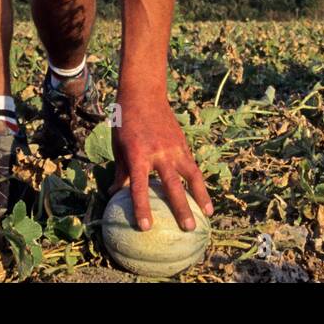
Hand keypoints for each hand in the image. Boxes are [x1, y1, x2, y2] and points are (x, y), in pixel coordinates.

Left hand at [109, 92, 213, 231]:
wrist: (144, 94)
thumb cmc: (125, 122)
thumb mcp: (118, 146)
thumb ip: (120, 171)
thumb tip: (115, 195)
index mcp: (138, 154)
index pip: (140, 187)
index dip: (142, 208)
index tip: (146, 227)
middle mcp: (158, 152)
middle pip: (172, 185)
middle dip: (181, 208)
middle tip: (187, 228)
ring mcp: (174, 147)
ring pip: (191, 175)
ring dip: (201, 195)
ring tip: (207, 214)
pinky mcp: (182, 143)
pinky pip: (192, 166)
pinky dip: (198, 181)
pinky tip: (203, 194)